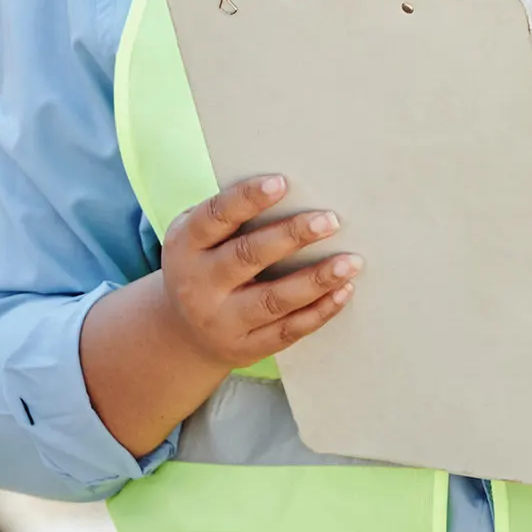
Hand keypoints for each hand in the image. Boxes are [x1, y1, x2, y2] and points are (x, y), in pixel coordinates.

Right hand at [157, 174, 362, 370]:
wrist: (181, 330)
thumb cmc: (206, 261)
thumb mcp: (202, 235)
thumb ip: (236, 214)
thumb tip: (300, 187)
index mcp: (186, 245)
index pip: (215, 217)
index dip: (246, 199)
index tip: (281, 183)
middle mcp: (198, 285)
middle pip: (247, 257)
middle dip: (291, 237)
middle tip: (331, 220)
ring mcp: (220, 321)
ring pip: (272, 300)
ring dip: (315, 280)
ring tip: (351, 262)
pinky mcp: (244, 348)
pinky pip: (286, 331)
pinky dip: (319, 311)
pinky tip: (344, 291)